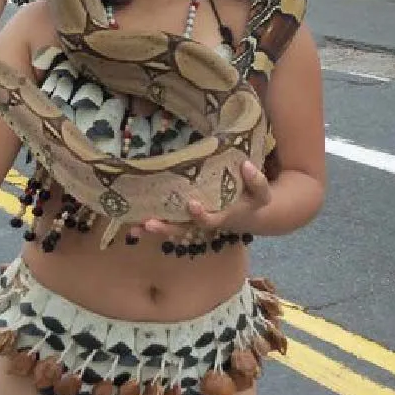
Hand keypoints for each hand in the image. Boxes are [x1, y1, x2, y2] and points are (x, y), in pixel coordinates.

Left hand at [133, 160, 270, 239]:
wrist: (253, 216)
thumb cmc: (253, 199)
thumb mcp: (261, 193)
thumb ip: (256, 181)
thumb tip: (244, 164)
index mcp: (224, 217)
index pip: (212, 220)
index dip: (202, 215)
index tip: (191, 205)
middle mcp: (207, 223)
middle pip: (185, 230)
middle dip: (167, 228)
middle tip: (149, 223)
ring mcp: (196, 223)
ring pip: (174, 229)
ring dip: (156, 229)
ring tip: (136, 227)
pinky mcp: (188, 218)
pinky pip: (170, 223)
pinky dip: (152, 225)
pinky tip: (133, 224)